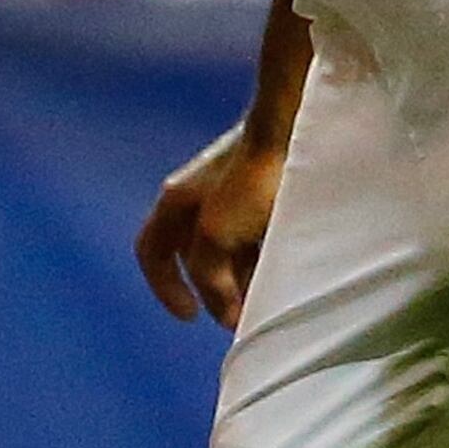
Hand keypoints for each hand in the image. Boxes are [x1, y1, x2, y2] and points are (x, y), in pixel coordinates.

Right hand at [137, 118, 281, 327]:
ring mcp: (232, 190)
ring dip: (245, 273)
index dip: (165, 288)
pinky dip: (264, 254)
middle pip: (197, 256)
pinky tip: (288, 265)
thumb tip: (225, 310)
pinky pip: (257, 232)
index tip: (192, 316)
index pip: (152, 252)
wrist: (296, 131)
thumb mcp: (216, 235)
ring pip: (231, 246)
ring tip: (271, 293)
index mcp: (176, 201)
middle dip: (218, 289)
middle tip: (244, 314)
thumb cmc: (251, 179)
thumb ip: (210, 276)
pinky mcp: (265, 187)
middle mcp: (198, 194)